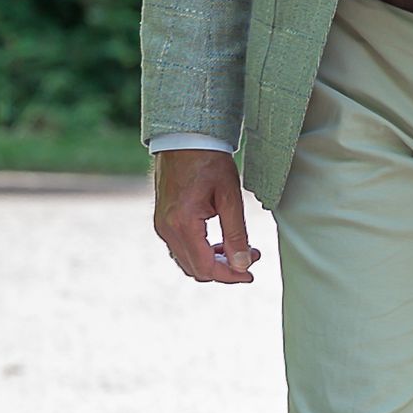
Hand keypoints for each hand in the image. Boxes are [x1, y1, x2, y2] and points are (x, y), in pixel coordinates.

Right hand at [154, 147, 257, 284]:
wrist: (184, 137)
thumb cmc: (209, 160)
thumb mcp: (229, 196)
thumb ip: (236, 234)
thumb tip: (243, 264)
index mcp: (182, 224)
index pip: (206, 267)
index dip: (230, 275)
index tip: (251, 273)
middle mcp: (166, 229)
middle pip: (195, 270)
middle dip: (224, 269)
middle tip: (251, 256)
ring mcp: (161, 225)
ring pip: (187, 261)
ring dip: (213, 262)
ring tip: (239, 248)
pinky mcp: (162, 220)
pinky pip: (180, 248)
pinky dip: (200, 252)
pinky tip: (219, 241)